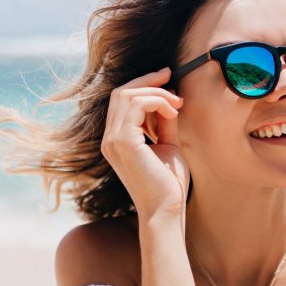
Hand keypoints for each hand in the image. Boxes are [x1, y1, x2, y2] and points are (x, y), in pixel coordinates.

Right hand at [100, 67, 188, 216]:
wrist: (167, 209)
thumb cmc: (169, 183)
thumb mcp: (168, 144)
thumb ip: (165, 122)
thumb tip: (170, 97)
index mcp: (116, 140)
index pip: (122, 100)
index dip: (143, 84)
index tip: (167, 77)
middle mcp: (109, 139)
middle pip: (121, 92)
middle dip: (148, 80)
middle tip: (171, 77)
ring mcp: (112, 140)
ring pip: (128, 94)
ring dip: (156, 92)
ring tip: (177, 104)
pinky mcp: (122, 142)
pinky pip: (136, 104)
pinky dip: (157, 101)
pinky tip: (173, 113)